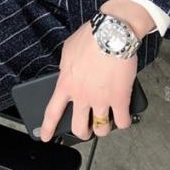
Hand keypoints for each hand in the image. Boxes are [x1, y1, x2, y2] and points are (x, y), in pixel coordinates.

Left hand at [38, 20, 137, 141]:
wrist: (112, 32)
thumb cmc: (91, 36)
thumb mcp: (68, 50)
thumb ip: (65, 67)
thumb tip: (66, 73)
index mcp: (66, 83)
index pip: (53, 111)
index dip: (48, 127)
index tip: (46, 137)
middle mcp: (82, 96)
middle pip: (79, 128)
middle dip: (83, 131)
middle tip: (86, 128)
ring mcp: (101, 100)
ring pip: (101, 129)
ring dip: (103, 128)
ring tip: (106, 121)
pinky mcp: (120, 99)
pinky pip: (122, 121)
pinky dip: (123, 122)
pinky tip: (123, 117)